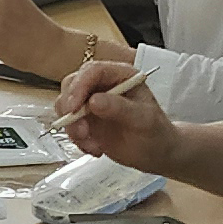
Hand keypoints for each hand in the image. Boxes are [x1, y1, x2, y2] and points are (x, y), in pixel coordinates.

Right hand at [51, 57, 176, 165]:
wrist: (157, 152)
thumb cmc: (156, 132)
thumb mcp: (143, 120)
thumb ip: (120, 108)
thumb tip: (94, 101)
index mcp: (120, 75)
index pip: (93, 71)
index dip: (79, 86)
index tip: (74, 108)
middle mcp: (103, 85)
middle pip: (72, 85)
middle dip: (70, 109)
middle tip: (81, 132)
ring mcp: (92, 101)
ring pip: (65, 105)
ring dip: (72, 127)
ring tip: (93, 145)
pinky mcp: (85, 119)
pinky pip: (69, 124)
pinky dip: (77, 139)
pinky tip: (95, 149)